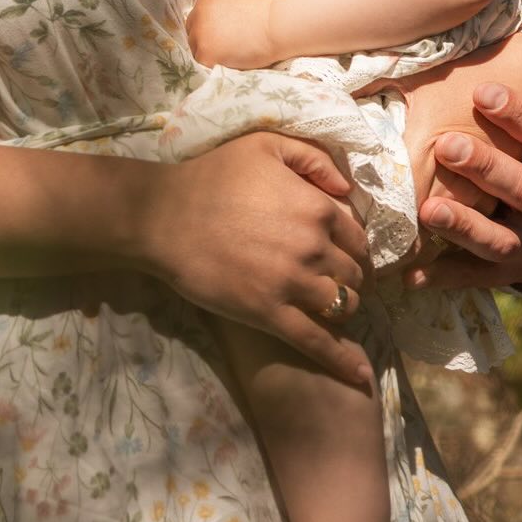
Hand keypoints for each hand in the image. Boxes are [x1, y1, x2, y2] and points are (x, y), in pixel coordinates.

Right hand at [139, 131, 373, 387]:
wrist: (162, 218)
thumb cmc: (211, 177)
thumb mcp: (264, 145)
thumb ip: (313, 158)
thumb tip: (347, 188)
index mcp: (317, 208)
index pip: (358, 238)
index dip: (353, 247)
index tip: (345, 255)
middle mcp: (314, 247)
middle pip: (354, 274)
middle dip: (351, 279)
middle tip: (338, 282)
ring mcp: (293, 284)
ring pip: (342, 306)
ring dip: (344, 309)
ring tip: (334, 310)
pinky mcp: (269, 314)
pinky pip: (316, 342)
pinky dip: (341, 360)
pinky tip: (359, 376)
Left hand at [186, 0, 278, 69]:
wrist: (276, 26)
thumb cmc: (268, 11)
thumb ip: (226, 1)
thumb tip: (222, 12)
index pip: (199, 15)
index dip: (210, 27)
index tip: (222, 36)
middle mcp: (199, 10)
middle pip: (194, 31)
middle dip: (206, 39)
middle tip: (224, 48)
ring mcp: (200, 32)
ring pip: (196, 48)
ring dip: (209, 53)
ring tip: (228, 57)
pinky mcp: (205, 51)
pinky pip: (203, 63)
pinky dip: (213, 65)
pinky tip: (228, 63)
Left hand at [399, 27, 521, 269]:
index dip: (520, 117)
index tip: (482, 92)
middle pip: (521, 188)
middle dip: (487, 169)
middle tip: (448, 146)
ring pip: (497, 237)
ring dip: (465, 226)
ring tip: (428, 211)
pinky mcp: (501, 271)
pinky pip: (473, 276)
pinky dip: (444, 276)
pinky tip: (411, 275)